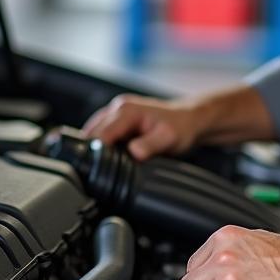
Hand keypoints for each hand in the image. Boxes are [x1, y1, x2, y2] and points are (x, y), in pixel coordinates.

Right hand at [82, 93, 201, 160]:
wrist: (188, 120)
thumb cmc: (180, 127)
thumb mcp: (168, 139)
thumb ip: (150, 145)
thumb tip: (134, 153)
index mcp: (127, 111)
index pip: (101, 133)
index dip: (95, 151)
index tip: (94, 168)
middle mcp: (118, 108)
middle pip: (92, 131)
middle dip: (90, 150)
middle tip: (93, 171)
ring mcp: (116, 112)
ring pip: (93, 130)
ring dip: (93, 146)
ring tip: (97, 165)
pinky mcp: (117, 119)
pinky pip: (101, 131)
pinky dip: (99, 143)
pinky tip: (104, 156)